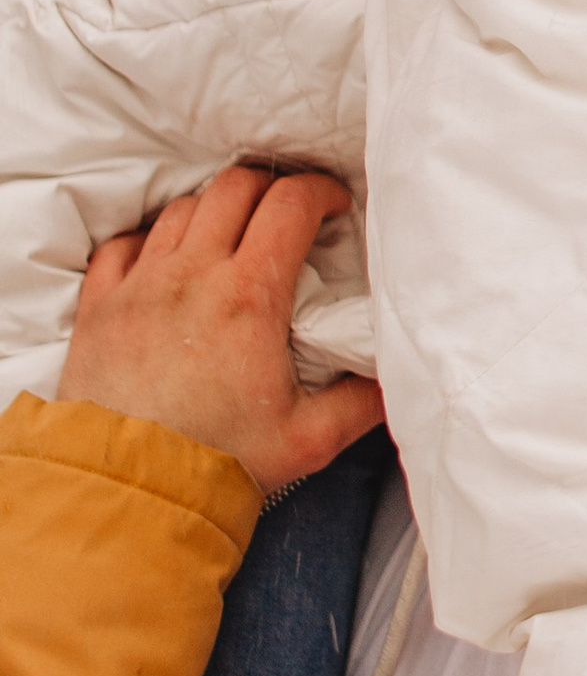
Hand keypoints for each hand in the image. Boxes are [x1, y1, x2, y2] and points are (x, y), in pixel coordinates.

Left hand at [61, 166, 384, 493]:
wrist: (129, 488)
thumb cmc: (220, 460)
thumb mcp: (310, 437)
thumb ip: (362, 401)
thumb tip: (396, 377)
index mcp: (248, 295)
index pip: (290, 204)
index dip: (321, 191)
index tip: (335, 206)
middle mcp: (192, 275)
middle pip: (235, 186)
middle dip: (271, 187)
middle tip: (288, 214)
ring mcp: (139, 286)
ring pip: (181, 209)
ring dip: (214, 209)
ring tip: (231, 236)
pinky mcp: (100, 306)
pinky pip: (122, 244)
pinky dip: (148, 240)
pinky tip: (164, 262)